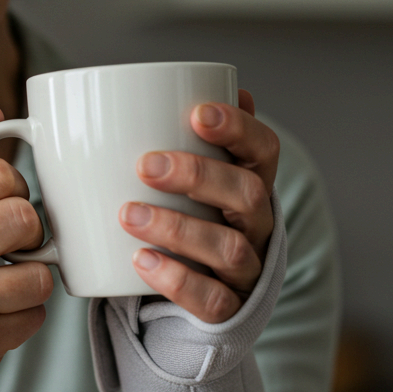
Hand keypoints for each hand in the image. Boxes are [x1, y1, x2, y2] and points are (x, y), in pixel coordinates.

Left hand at [118, 90, 279, 323]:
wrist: (197, 295)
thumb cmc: (189, 217)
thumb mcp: (190, 177)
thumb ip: (184, 136)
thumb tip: (181, 81)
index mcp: (252, 182)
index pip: (263, 150)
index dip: (238, 129)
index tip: (198, 113)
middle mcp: (259, 224)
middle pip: (247, 194)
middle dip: (198, 176)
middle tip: (145, 165)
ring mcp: (247, 269)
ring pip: (229, 248)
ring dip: (178, 228)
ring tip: (129, 214)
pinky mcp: (229, 309)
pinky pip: (213, 299)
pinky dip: (177, 280)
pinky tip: (141, 261)